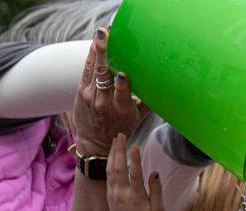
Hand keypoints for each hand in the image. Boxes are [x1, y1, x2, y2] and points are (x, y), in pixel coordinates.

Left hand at [71, 27, 149, 156]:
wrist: (95, 142)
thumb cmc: (121, 127)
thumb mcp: (137, 118)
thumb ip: (147, 102)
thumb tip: (163, 87)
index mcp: (122, 110)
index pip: (122, 94)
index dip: (122, 84)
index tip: (123, 73)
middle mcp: (104, 103)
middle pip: (104, 75)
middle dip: (105, 54)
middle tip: (107, 36)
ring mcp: (91, 96)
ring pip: (94, 70)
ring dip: (97, 50)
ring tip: (101, 34)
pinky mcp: (82, 91)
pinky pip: (87, 70)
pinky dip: (91, 57)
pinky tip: (95, 44)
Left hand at [106, 133, 162, 210]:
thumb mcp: (158, 209)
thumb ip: (156, 190)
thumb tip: (154, 172)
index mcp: (135, 197)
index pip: (134, 174)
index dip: (135, 159)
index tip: (135, 146)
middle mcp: (122, 194)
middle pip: (118, 167)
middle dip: (118, 149)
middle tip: (121, 135)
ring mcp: (113, 194)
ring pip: (110, 170)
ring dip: (112, 154)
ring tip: (115, 141)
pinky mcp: (109, 196)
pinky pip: (108, 176)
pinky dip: (109, 163)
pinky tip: (112, 156)